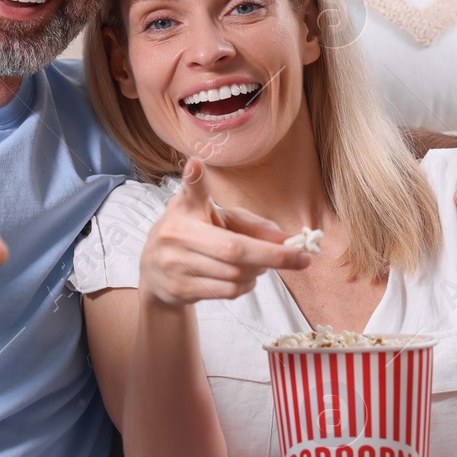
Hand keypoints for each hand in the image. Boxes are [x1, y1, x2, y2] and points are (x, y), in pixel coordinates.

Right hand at [139, 157, 310, 307]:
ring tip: (259, 264)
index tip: (196, 164)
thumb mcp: (218, 219)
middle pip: (234, 249)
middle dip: (274, 256)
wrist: (154, 270)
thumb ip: (251, 224)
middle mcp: (175, 234)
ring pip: (235, 274)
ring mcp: (174, 264)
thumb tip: (284, 239)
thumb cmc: (195, 234)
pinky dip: (246, 286)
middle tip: (302, 258)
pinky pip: (228, 291)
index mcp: (186, 209)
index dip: (194, 178)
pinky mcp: (178, 289)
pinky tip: (243, 278)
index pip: (191, 191)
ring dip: (259, 272)